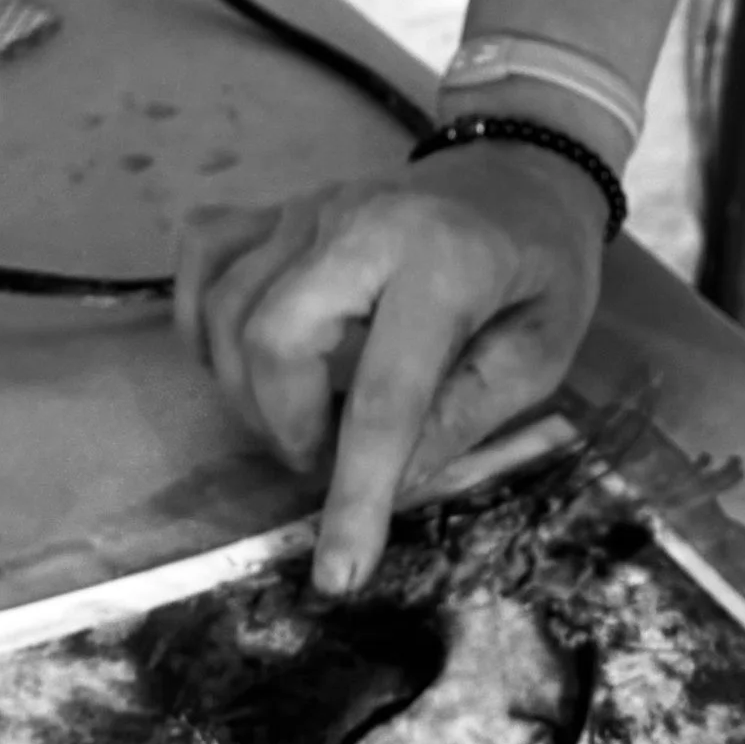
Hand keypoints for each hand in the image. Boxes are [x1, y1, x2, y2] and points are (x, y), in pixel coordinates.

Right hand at [174, 143, 606, 595]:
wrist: (520, 169)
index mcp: (445, 263)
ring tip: (304, 416)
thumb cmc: (540, 265)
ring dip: (249, 391)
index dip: (356, 494)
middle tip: (328, 458)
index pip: (385, 397)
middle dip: (287, 426)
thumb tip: (393, 480)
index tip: (338, 574)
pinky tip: (241, 360)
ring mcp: (309, 209)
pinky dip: (201, 319)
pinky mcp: (277, 208)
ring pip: (227, 308)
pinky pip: (203, 258)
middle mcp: (362, 225)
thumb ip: (469, 414)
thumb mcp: (543, 349)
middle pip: (273, 336)